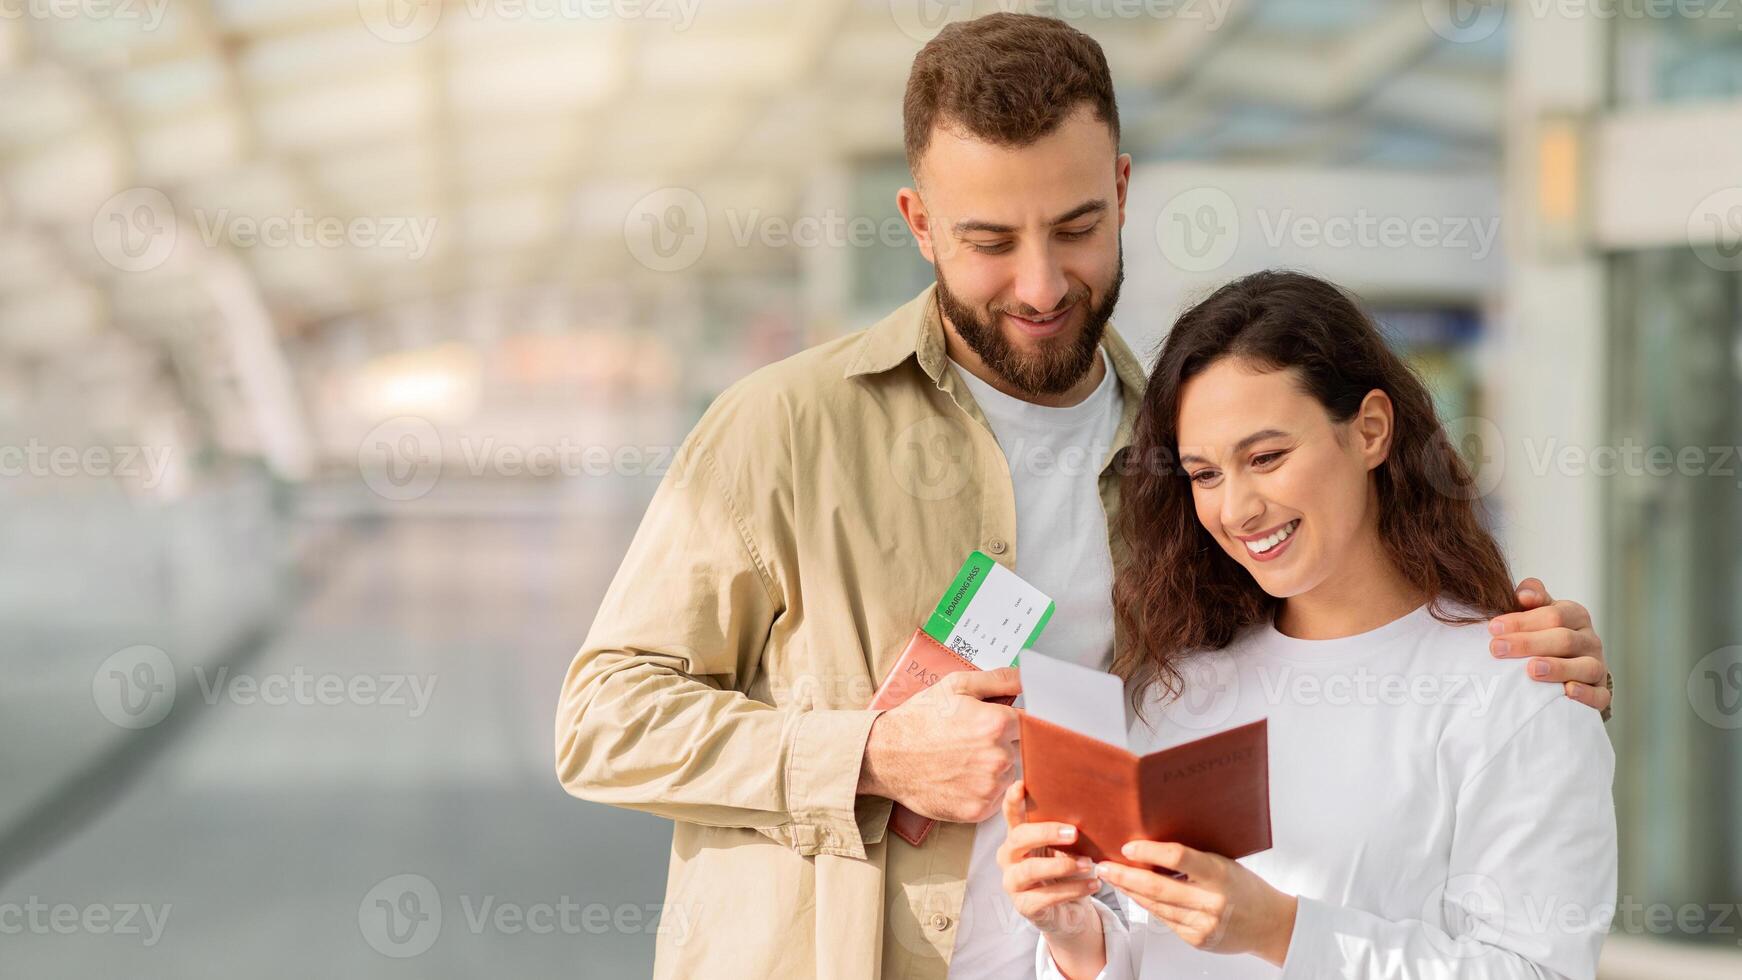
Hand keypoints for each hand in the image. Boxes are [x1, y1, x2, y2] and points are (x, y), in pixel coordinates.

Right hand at [857, 667, 1020, 822]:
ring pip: (1010, 776)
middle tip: (974, 742)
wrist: (886, 756)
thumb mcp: (956, 685)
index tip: (1002, 726)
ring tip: (965, 761)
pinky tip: (962, 778)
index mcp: (995, 724)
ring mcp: (988, 787)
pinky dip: (985, 791)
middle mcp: (997, 757)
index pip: (1032, 724)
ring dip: (996, 770)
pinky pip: (997, 799)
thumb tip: (1027, 679)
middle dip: (1004, 745)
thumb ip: (998, 679)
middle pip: (1022, 751)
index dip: (1015, 724)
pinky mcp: (978, 810)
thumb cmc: (919, 719)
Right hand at [995, 780, 1105, 977]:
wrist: (1067, 912)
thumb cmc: (1064, 871)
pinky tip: (1094, 884)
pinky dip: (1074, 889)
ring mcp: (1014, 882)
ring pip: (1031, 869)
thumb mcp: (1064, 848)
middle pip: (1018, 838)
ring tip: (1088, 864)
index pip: (1011, 815)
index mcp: (1018, 837)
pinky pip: (1048, 896)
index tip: (1020, 784)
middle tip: (1074, 832)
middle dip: (1045, 832)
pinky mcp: (1025, 906)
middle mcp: (1009, 857)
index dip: (1013, 800)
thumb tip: (1091, 810)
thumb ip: (1067, 831)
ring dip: (1062, 865)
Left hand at [1094, 841, 1296, 966]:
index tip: (1127, 846)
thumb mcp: (1224, 863)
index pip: (1179, 857)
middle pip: (1158, 887)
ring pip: (1156, 906)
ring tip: (1113, 878)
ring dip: (1130, 891)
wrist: (1270, 924)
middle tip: (1104, 866)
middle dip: (1125, 876)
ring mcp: (1203, 924)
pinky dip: (1148, 906)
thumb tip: (1152, 844)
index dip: (1150, 850)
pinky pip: (1165, 920)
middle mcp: (1211, 901)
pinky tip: (1136, 895)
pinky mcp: (1197, 940)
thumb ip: (1194, 858)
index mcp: (1220, 874)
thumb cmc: (1246, 887)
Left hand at [1489, 577, 1610, 714]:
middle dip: (1528, 643)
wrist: (1571, 663)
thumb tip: (1523, 595)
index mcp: (1575, 616)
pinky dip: (1586, 695)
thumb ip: (1531, 596)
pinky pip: (1600, 695)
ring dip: (1558, 668)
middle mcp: (1590, 640)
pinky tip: (1567, 692)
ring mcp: (1598, 666)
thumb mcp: (1538, 610)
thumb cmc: (1545, 632)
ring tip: (1531, 669)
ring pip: (1585, 666)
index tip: (1493, 627)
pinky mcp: (1600, 691)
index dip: (1522, 621)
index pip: (1553, 615)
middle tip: (1497, 648)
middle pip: (1564, 640)